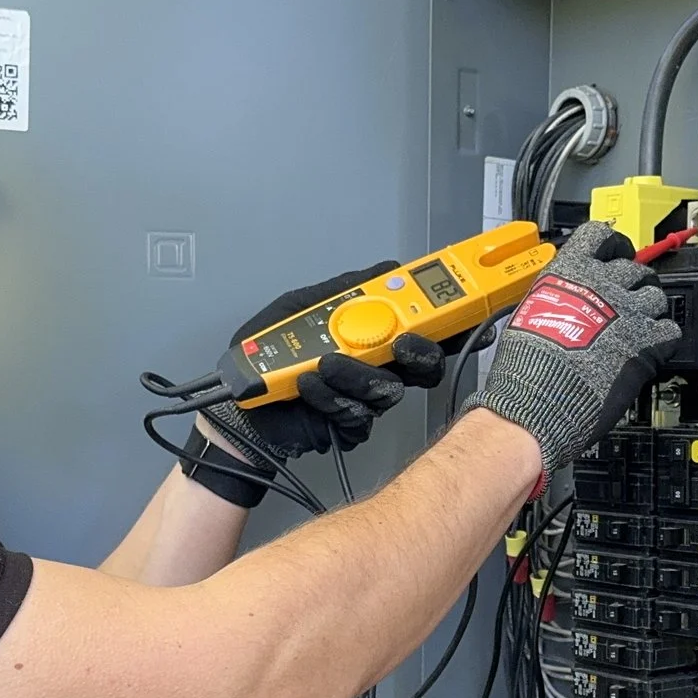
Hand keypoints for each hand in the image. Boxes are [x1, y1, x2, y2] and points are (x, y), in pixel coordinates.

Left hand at [181, 264, 447, 505]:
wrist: (238, 399)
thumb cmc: (269, 352)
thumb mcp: (300, 306)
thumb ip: (344, 290)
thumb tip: (387, 269)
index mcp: (372, 336)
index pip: (423, 330)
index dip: (447, 326)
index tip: (459, 319)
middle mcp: (376, 368)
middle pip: (423, 368)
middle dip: (417, 355)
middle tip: (401, 346)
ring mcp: (364, 400)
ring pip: (388, 391)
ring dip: (355, 374)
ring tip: (323, 364)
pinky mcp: (348, 428)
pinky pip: (357, 417)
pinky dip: (330, 398)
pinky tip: (308, 386)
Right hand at [476, 221, 679, 473]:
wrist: (537, 399)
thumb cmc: (525, 366)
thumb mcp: (529, 313)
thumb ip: (557, 297)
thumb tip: (566, 300)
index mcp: (570, 270)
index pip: (601, 236)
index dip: (614, 244)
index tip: (617, 253)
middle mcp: (604, 284)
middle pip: (634, 269)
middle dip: (633, 284)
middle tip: (627, 302)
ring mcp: (629, 312)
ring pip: (656, 296)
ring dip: (650, 310)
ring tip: (639, 327)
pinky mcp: (646, 343)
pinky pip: (670, 330)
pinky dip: (664, 339)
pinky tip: (651, 349)